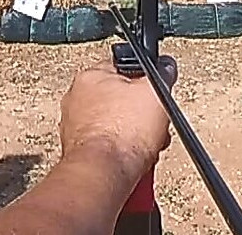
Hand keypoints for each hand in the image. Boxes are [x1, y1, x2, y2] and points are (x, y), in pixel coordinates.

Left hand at [59, 56, 177, 177]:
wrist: (105, 174)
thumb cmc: (123, 132)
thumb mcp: (156, 91)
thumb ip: (161, 74)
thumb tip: (165, 67)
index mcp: (90, 77)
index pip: (123, 69)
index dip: (145, 82)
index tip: (155, 95)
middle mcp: (76, 101)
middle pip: (121, 102)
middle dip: (142, 116)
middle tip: (152, 125)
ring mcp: (75, 130)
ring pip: (117, 128)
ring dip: (136, 138)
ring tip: (146, 147)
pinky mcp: (80, 155)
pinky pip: (109, 150)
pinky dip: (123, 156)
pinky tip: (134, 162)